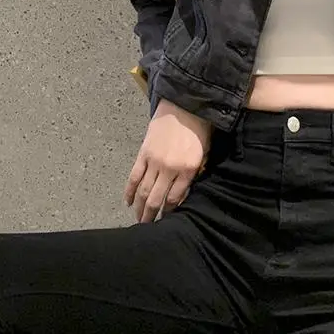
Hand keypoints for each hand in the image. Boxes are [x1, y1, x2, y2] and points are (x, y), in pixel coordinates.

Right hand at [125, 99, 211, 223]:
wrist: (184, 104)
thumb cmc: (199, 128)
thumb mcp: (204, 152)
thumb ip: (194, 173)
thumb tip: (184, 194)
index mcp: (188, 169)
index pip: (175, 199)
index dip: (169, 212)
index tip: (166, 221)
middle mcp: (170, 168)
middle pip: (157, 199)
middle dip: (152, 216)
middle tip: (148, 228)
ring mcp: (154, 161)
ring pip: (144, 191)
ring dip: (140, 208)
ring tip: (138, 221)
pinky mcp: (143, 153)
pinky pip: (134, 176)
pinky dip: (130, 191)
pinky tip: (128, 202)